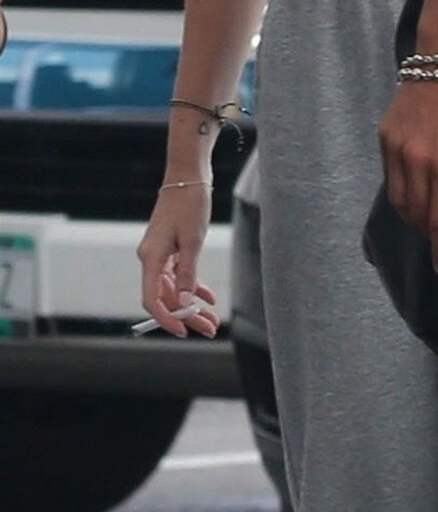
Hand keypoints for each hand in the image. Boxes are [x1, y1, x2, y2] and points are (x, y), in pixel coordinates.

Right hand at [137, 182, 220, 337]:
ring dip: (192, 305)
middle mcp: (150, 259)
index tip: (185, 332)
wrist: (188, 179)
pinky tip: (209, 298)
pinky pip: (179, 276)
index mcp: (150, 258)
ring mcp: (160, 256)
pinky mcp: (170, 250)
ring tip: (213, 320)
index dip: (167, 319)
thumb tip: (187, 301)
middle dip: (187, 315)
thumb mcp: (193, 241)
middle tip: (210, 329)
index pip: (152, 299)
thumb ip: (189, 272)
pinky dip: (194, 288)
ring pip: (174, 289)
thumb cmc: (189, 206)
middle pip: (166, 297)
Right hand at [378, 78, 437, 274]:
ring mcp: (398, 148)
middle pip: (418, 214)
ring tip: (424, 222)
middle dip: (428, 233)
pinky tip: (412, 194)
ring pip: (400, 199)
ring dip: (412, 216)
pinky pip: (391, 177)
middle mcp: (418, 161)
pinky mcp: (386, 136)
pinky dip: (401, 191)